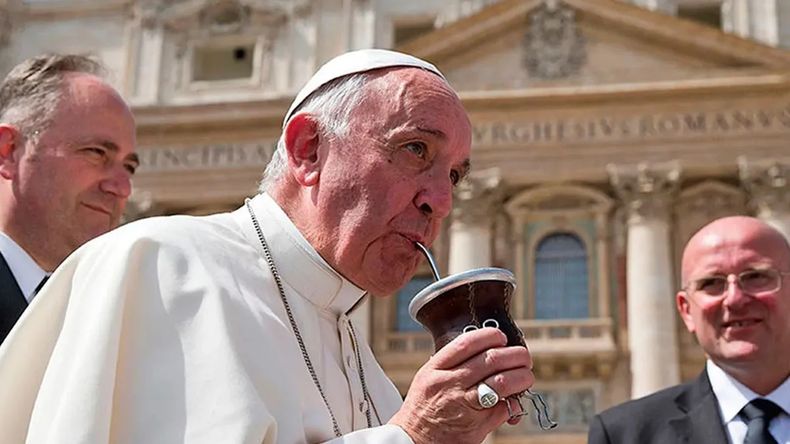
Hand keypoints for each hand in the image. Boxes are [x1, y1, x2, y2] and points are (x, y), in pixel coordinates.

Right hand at [388, 327, 533, 443]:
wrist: (414, 441)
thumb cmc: (423, 408)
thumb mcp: (427, 378)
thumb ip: (451, 364)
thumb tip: (487, 351)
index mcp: (436, 369)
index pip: (467, 344)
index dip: (490, 336)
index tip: (501, 337)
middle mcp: (449, 384)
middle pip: (491, 360)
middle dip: (515, 355)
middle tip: (523, 357)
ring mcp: (464, 404)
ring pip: (502, 382)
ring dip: (522, 377)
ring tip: (526, 376)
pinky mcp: (477, 425)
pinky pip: (504, 408)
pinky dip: (515, 403)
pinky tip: (514, 401)